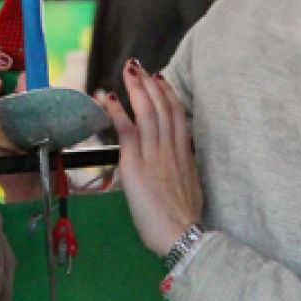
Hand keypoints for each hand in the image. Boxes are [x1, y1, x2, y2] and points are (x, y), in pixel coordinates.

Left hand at [102, 62, 204, 257]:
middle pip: (162, 107)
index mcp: (184, 154)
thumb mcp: (190, 188)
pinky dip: (118, 112)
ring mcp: (154, 155)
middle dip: (151, 84)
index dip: (168, 95)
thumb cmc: (184, 220)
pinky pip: (127, 131)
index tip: (161, 80)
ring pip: (147, 113)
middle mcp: (171, 149)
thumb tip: (176, 167)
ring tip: (129, 70)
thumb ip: (181, 171)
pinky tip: (109, 98)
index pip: (177, 116)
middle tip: (140, 67)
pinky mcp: (137, 165)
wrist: (181, 234)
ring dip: (137, 89)